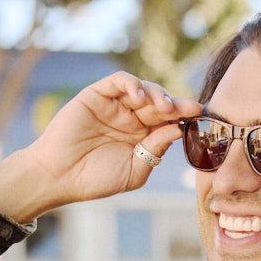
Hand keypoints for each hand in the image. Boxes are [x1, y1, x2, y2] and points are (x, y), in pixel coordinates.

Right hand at [0, 71, 200, 223]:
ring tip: (164, 106)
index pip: (168, 121)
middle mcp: (130, 119)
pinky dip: (132, 83)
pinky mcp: (96, 95)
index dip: (184, 117)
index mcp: (141, 137)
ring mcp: (114, 106)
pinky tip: (140, 95)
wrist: (59, 177)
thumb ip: (155, 150)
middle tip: (189, 108)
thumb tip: (177, 130)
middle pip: (159, 103)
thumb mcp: (135, 170)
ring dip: (157, 93)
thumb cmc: (95, 179)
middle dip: (176, 104)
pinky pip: (118, 81)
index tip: (200, 117)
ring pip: (142, 89)